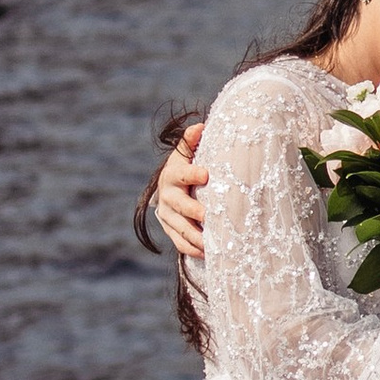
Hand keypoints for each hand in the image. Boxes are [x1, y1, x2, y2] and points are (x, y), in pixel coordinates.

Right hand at [155, 123, 208, 262]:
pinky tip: (209, 253)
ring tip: (212, 243)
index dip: (192, 174)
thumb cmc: (188, 165)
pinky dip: (193, 249)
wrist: (171, 186)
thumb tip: (201, 126)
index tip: (206, 175)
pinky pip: (180, 243)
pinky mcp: (170, 229)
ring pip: (180, 228)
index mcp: (172, 174)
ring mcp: (168, 215)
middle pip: (179, 205)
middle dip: (193, 211)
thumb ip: (192, 141)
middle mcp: (167, 195)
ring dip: (196, 236)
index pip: (181, 173)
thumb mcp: (187, 152)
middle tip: (209, 216)